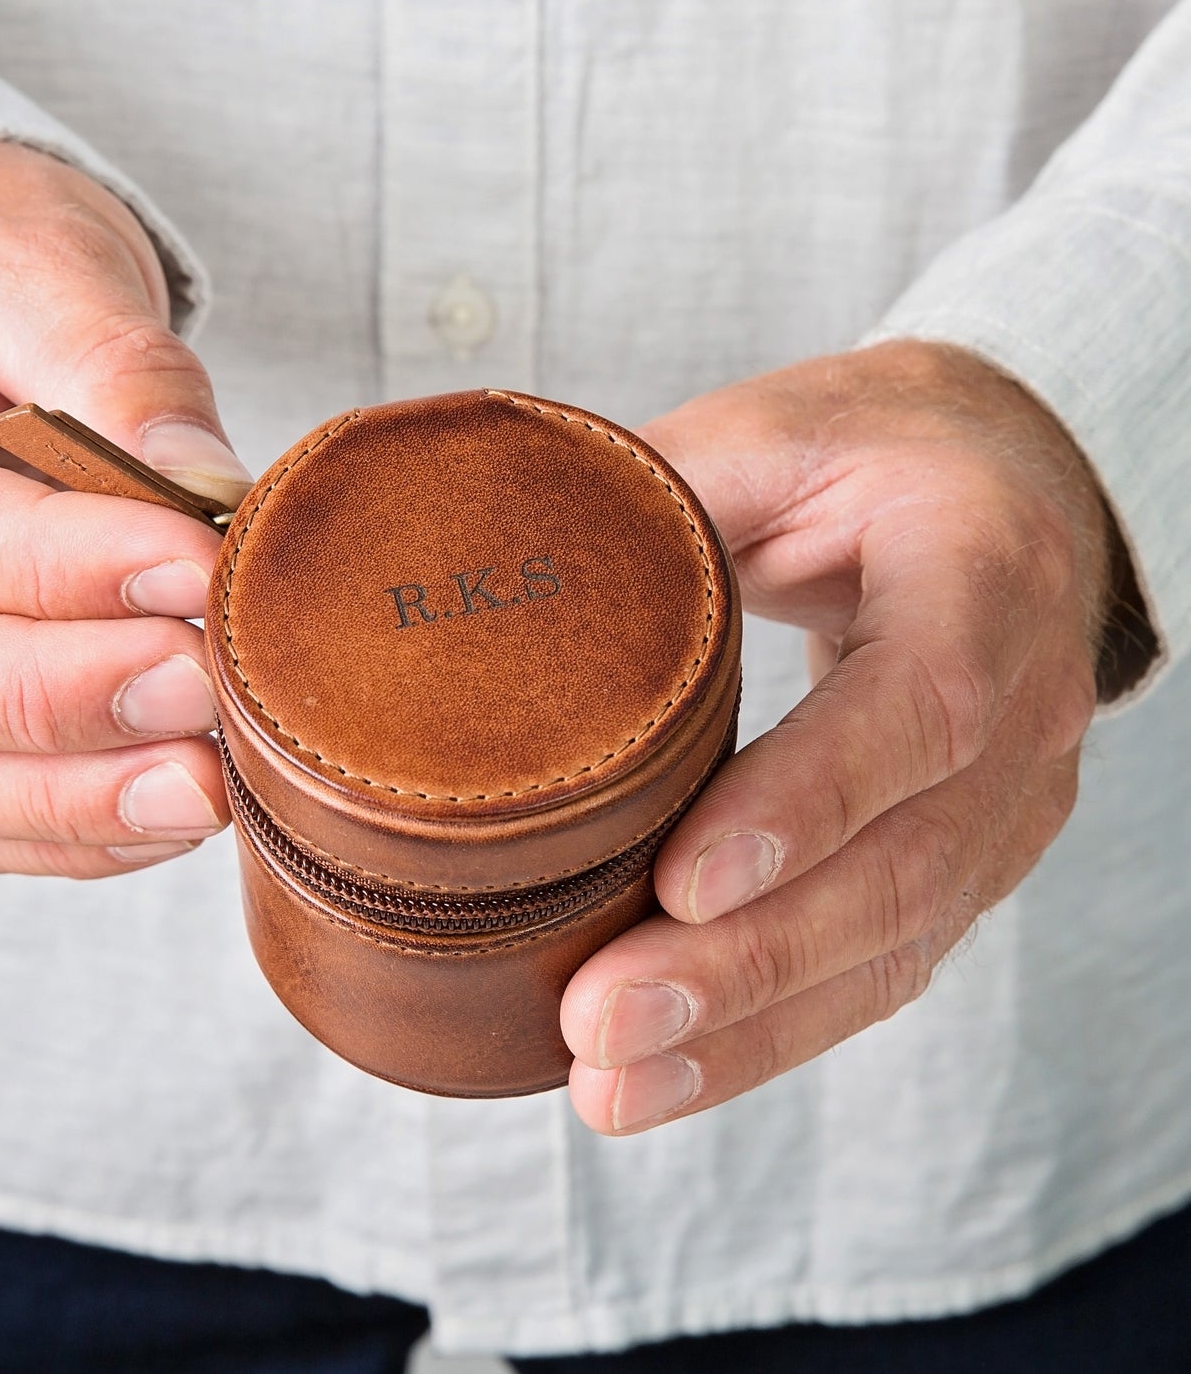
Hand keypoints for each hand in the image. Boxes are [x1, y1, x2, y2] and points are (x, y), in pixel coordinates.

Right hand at [0, 141, 252, 876]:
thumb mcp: (43, 265)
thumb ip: (118, 366)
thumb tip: (204, 486)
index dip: (53, 566)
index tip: (194, 569)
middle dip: (55, 701)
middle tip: (203, 687)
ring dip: (73, 799)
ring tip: (211, 784)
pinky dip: (69, 835)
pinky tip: (172, 812)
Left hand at [561, 341, 1111, 1131]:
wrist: (1004, 488)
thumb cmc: (872, 450)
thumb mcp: (771, 435)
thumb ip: (661, 499)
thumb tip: (495, 574)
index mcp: (982, 575)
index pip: (922, 708)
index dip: (808, 803)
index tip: (683, 883)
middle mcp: (1025, 711)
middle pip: (900, 869)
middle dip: (747, 966)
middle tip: (601, 1024)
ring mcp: (1007, 804)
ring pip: (893, 945)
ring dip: (749, 1030)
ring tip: (612, 1084)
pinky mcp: (967, 862)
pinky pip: (883, 965)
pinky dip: (775, 1032)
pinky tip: (671, 1074)